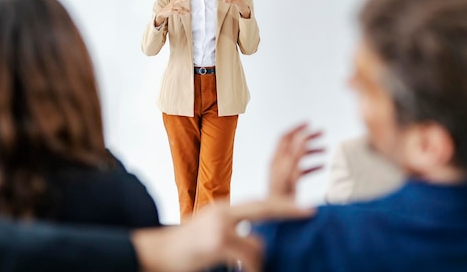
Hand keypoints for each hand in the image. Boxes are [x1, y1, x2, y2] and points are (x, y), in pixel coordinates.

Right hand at [132, 201, 312, 271]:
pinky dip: (251, 269)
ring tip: (250, 269)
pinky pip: (247, 258)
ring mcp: (220, 227)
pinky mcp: (217, 243)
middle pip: (264, 207)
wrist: (157, 253)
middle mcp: (223, 212)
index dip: (282, 203)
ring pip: (257, 243)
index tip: (304, 205)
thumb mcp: (210, 231)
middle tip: (309, 212)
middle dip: (289, 209)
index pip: (259, 202)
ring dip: (258, 261)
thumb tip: (258, 241)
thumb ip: (233, 229)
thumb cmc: (184, 247)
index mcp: (223, 209)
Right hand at [155, 0, 188, 25]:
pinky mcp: (171, 11)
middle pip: (179, 0)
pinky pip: (178, 12)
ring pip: (180, 8)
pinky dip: (181, 13)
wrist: (161, 13)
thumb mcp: (172, 3)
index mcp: (173, 1)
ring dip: (186, 10)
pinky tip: (184, 14)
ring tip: (190, 12)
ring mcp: (172, 7)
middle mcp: (172, 3)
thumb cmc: (168, 8)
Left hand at [268, 122, 324, 201]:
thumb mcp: (290, 175)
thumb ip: (296, 157)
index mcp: (278, 160)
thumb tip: (301, 139)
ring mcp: (284, 172)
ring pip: (299, 156)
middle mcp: (279, 164)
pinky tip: (323, 166)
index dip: (296, 128)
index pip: (286, 137)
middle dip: (308, 137)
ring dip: (312, 151)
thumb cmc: (281, 197)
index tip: (309, 123)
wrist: (276, 215)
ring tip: (325, 149)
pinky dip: (312, 166)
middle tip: (322, 132)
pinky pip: (302, 170)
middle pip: (294, 144)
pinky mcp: (289, 181)